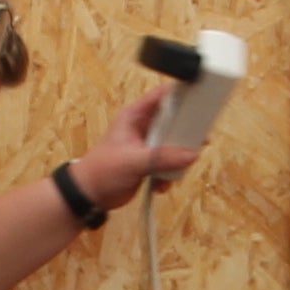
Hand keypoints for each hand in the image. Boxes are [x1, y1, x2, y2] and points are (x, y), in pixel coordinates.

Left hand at [87, 87, 191, 212]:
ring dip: (178, 159)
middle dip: (184, 134)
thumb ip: (162, 157)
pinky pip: (170, 163)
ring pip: (174, 145)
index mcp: (135, 116)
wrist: (90, 195)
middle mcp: (144, 128)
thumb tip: (189, 155)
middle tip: (198, 141)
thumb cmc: (101, 170)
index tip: (199, 98)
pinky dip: (170, 174)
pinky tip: (160, 184)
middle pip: (174, 121)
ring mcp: (148, 146)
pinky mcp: (151, 163)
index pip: (161, 97)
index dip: (180, 94)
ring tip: (175, 170)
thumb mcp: (132, 160)